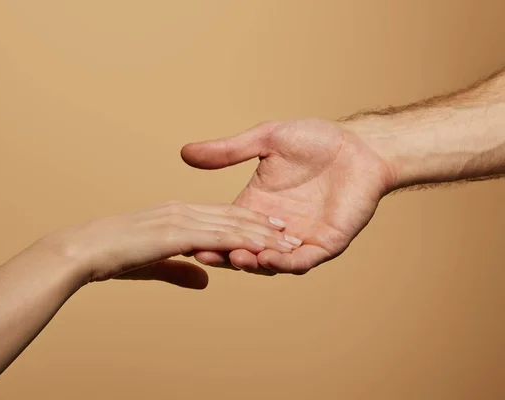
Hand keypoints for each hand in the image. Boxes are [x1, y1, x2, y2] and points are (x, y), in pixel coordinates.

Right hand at [38, 201, 297, 288]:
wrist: (82, 250)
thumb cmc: (110, 256)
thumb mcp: (152, 262)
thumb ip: (180, 269)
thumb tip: (206, 280)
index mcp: (176, 214)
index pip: (219, 216)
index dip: (246, 221)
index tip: (270, 227)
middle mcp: (182, 211)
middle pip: (232, 216)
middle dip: (263, 225)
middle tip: (289, 231)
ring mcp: (180, 219)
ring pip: (231, 225)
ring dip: (261, 233)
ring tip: (288, 240)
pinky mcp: (176, 233)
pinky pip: (218, 236)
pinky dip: (244, 240)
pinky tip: (264, 247)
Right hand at [181, 120, 395, 274]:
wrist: (359, 146)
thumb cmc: (316, 140)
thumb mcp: (266, 141)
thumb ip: (229, 151)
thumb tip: (185, 153)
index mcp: (256, 205)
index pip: (227, 227)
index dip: (210, 235)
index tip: (189, 238)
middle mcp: (274, 226)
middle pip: (244, 249)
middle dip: (225, 254)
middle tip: (205, 254)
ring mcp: (299, 238)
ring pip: (270, 261)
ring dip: (252, 262)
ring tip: (236, 257)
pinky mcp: (325, 244)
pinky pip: (302, 261)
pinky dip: (284, 262)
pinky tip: (268, 258)